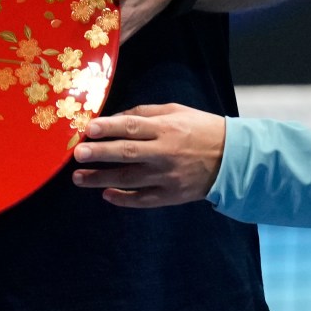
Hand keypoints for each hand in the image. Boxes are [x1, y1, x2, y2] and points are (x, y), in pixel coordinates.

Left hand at [70, 103, 227, 207]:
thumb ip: (144, 113)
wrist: (233, 159)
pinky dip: (124, 199)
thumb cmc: (200, 129)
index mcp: (167, 128)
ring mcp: (168, 177)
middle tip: (77, 154)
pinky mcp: (172, 196)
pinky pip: (144, 199)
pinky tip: (106, 195)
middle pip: (127, 153)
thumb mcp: (176, 111)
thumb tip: (114, 118)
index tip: (88, 129)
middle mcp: (165, 152)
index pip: (132, 127)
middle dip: (100, 153)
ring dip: (102, 179)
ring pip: (130, 179)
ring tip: (78, 178)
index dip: (109, 128)